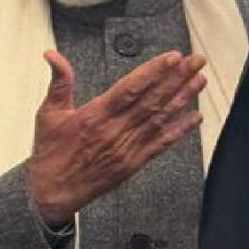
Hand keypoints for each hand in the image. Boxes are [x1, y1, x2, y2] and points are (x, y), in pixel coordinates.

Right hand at [26, 49, 206, 225]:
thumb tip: (51, 55)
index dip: (154, 71)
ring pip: (160, 119)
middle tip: (196, 60)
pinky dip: (179, 130)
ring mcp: (127, 149)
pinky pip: (161, 144)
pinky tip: (195, 117)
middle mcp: (115, 131)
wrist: (52, 193)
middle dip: (177, 78)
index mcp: (95, 115)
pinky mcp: (133, 163)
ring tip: (200, 80)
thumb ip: (58, 82)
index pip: (131, 88)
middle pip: (152, 100)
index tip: (172, 57)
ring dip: (183, 99)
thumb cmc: (50, 152)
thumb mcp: (48, 113)